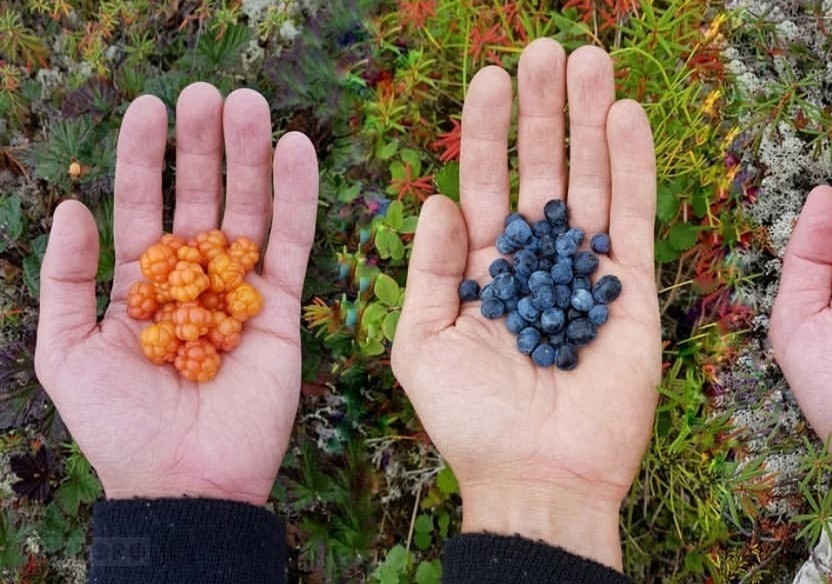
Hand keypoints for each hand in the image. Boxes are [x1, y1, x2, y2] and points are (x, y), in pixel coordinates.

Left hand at [34, 84, 317, 505]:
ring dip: (250, 157)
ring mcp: (241, 291)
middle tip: (208, 92)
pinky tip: (296, 150)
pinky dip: (297, 197)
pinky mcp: (283, 309)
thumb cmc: (118, 426)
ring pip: (249, 210)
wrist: (184, 480)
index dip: (144, 156)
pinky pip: (292, 244)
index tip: (149, 105)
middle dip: (202, 144)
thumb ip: (65, 279)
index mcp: (141, 283)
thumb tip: (71, 207)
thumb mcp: (65, 352)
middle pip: (201, 196)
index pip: (142, 203)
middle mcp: (194, 278)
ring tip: (248, 105)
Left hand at [391, 39, 659, 569]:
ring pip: (589, 183)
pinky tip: (625, 116)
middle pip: (541, 171)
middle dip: (542, 111)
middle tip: (546, 48)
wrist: (539, 479)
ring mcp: (586, 274)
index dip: (486, 132)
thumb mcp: (422, 346)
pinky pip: (631, 219)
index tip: (490, 76)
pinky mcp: (630, 292)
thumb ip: (429, 270)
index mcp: (484, 272)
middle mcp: (536, 264)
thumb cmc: (470, 422)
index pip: (484, 184)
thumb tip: (438, 200)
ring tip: (590, 60)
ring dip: (589, 122)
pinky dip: (631, 168)